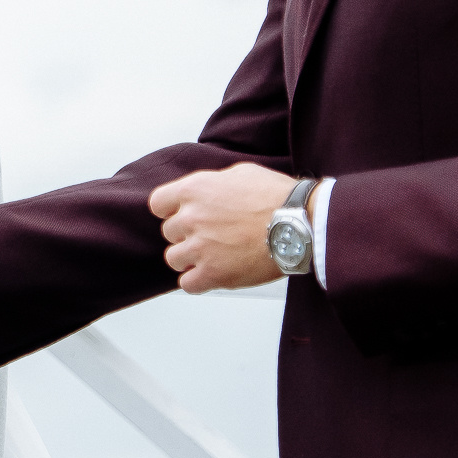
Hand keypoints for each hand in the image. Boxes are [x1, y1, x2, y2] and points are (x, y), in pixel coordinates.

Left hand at [146, 162, 295, 292]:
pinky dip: (198, 281)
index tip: (180, 215)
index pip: (158, 204)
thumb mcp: (240, 173)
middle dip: (186, 234)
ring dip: (190, 259)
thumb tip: (207, 192)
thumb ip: (213, 184)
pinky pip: (187, 284)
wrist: (299, 222)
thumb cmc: (277, 197)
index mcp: (194, 190)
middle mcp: (190, 218)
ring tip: (213, 256)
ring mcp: (199, 247)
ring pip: (174, 259)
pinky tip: (213, 274)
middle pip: (169, 232)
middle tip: (210, 235)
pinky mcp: (212, 274)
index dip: (169, 211)